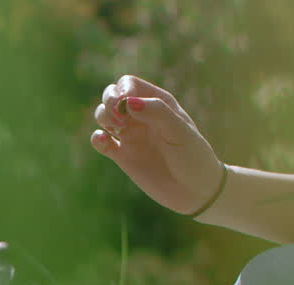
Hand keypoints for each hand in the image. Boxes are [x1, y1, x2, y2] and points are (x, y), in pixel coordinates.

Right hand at [91, 75, 224, 215]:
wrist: (195, 191)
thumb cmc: (193, 157)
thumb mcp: (180, 132)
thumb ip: (157, 113)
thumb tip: (127, 102)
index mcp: (157, 103)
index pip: (130, 84)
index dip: (123, 90)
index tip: (126, 106)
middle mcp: (141, 116)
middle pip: (112, 95)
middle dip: (108, 100)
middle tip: (117, 117)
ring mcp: (130, 136)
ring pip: (103, 116)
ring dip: (102, 116)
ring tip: (116, 130)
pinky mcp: (122, 156)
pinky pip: (101, 142)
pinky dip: (97, 139)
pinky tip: (103, 141)